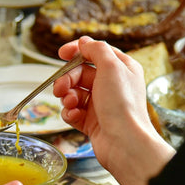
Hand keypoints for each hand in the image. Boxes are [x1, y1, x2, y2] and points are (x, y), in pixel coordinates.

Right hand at [53, 37, 174, 184]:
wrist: (124, 143)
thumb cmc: (123, 105)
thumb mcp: (111, 67)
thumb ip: (96, 50)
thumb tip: (84, 42)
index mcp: (121, 69)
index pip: (95, 52)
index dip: (77, 51)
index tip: (61, 53)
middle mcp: (111, 85)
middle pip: (80, 73)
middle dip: (67, 79)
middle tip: (60, 87)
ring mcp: (100, 104)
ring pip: (73, 93)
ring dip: (67, 97)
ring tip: (71, 104)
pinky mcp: (91, 121)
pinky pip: (72, 111)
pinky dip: (69, 112)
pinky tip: (73, 116)